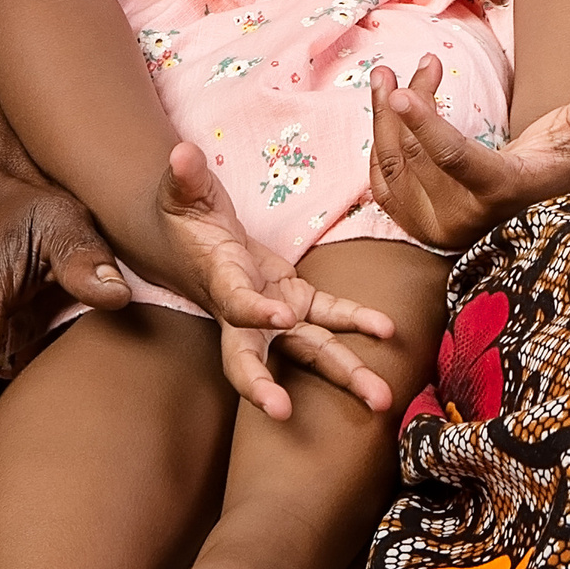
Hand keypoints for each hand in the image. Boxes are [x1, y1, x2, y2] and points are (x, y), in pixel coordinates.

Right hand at [149, 142, 396, 420]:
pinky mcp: (295, 300)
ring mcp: (273, 313)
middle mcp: (244, 312)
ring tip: (380, 399)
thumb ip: (186, 177)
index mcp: (220, 282)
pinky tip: (389, 331)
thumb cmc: (184, 217)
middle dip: (265, 387)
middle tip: (284, 414)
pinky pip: (329, 315)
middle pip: (252, 357)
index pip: (235, 303)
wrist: (192, 242)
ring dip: (344, 374)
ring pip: (307, 350)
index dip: (255, 311)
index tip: (279, 315)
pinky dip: (357, 321)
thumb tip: (180, 154)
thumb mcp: (183, 192)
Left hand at [368, 56, 569, 251]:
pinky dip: (378, 147)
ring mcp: (437, 226)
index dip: (426, 123)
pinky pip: (383, 187)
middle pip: (419, 153)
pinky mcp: (419, 227)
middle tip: (419, 63)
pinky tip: (384, 112)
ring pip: (394, 167)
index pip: (454, 157)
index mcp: (500, 189)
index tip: (401, 92)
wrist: (540, 214)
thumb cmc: (563, 167)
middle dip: (410, 102)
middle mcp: (463, 216)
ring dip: (384, 118)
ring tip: (385, 76)